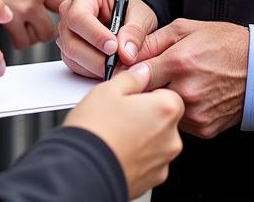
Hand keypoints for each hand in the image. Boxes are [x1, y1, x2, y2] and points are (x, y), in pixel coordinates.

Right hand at [0, 0, 70, 48]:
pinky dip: (17, 41)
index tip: (54, 19)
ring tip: (18, 26)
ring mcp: (24, 4)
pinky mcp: (9, 19)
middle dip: (45, 28)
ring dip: (31, 36)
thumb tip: (65, 9)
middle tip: (33, 26)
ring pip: (42, 36)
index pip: (66, 0)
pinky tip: (9, 30)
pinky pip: (23, 43)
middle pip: (57, 22)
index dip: (62, 14)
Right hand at [56, 0, 157, 78]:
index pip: (79, 15)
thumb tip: (126, 53)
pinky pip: (75, 65)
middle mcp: (70, 10)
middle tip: (120, 63)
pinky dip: (93, 71)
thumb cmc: (132, 10)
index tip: (114, 48)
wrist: (130, 18)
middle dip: (97, 57)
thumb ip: (135, 32)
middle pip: (71, 40)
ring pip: (72, 55)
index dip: (95, 35)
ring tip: (119, 65)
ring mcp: (66, 30)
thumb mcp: (141, 15)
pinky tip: (110, 66)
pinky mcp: (67, 48)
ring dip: (96, 66)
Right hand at [64, 62, 182, 197]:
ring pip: (157, 140)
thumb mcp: (108, 89)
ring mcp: (163, 162)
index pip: (170, 93)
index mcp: (165, 110)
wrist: (82, 171)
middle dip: (146, 114)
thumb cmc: (95, 131)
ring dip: (142, 135)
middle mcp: (171, 138)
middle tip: (120, 114)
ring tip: (115, 133)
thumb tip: (141, 73)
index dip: (150, 92)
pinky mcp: (153, 180)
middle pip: (164, 118)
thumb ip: (132, 77)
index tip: (133, 95)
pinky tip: (118, 149)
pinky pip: (150, 161)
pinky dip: (137, 155)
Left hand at [134, 19, 248, 138]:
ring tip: (176, 84)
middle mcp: (186, 91)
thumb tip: (126, 52)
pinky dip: (179, 112)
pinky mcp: (204, 129)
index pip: (136, 75)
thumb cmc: (224, 44)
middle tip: (152, 78)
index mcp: (179, 62)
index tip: (127, 71)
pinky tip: (191, 97)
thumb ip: (153, 40)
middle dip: (144, 88)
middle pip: (147, 96)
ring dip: (162, 101)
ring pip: (162, 111)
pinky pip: (179, 123)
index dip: (129, 72)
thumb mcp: (185, 28)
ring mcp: (196, 113)